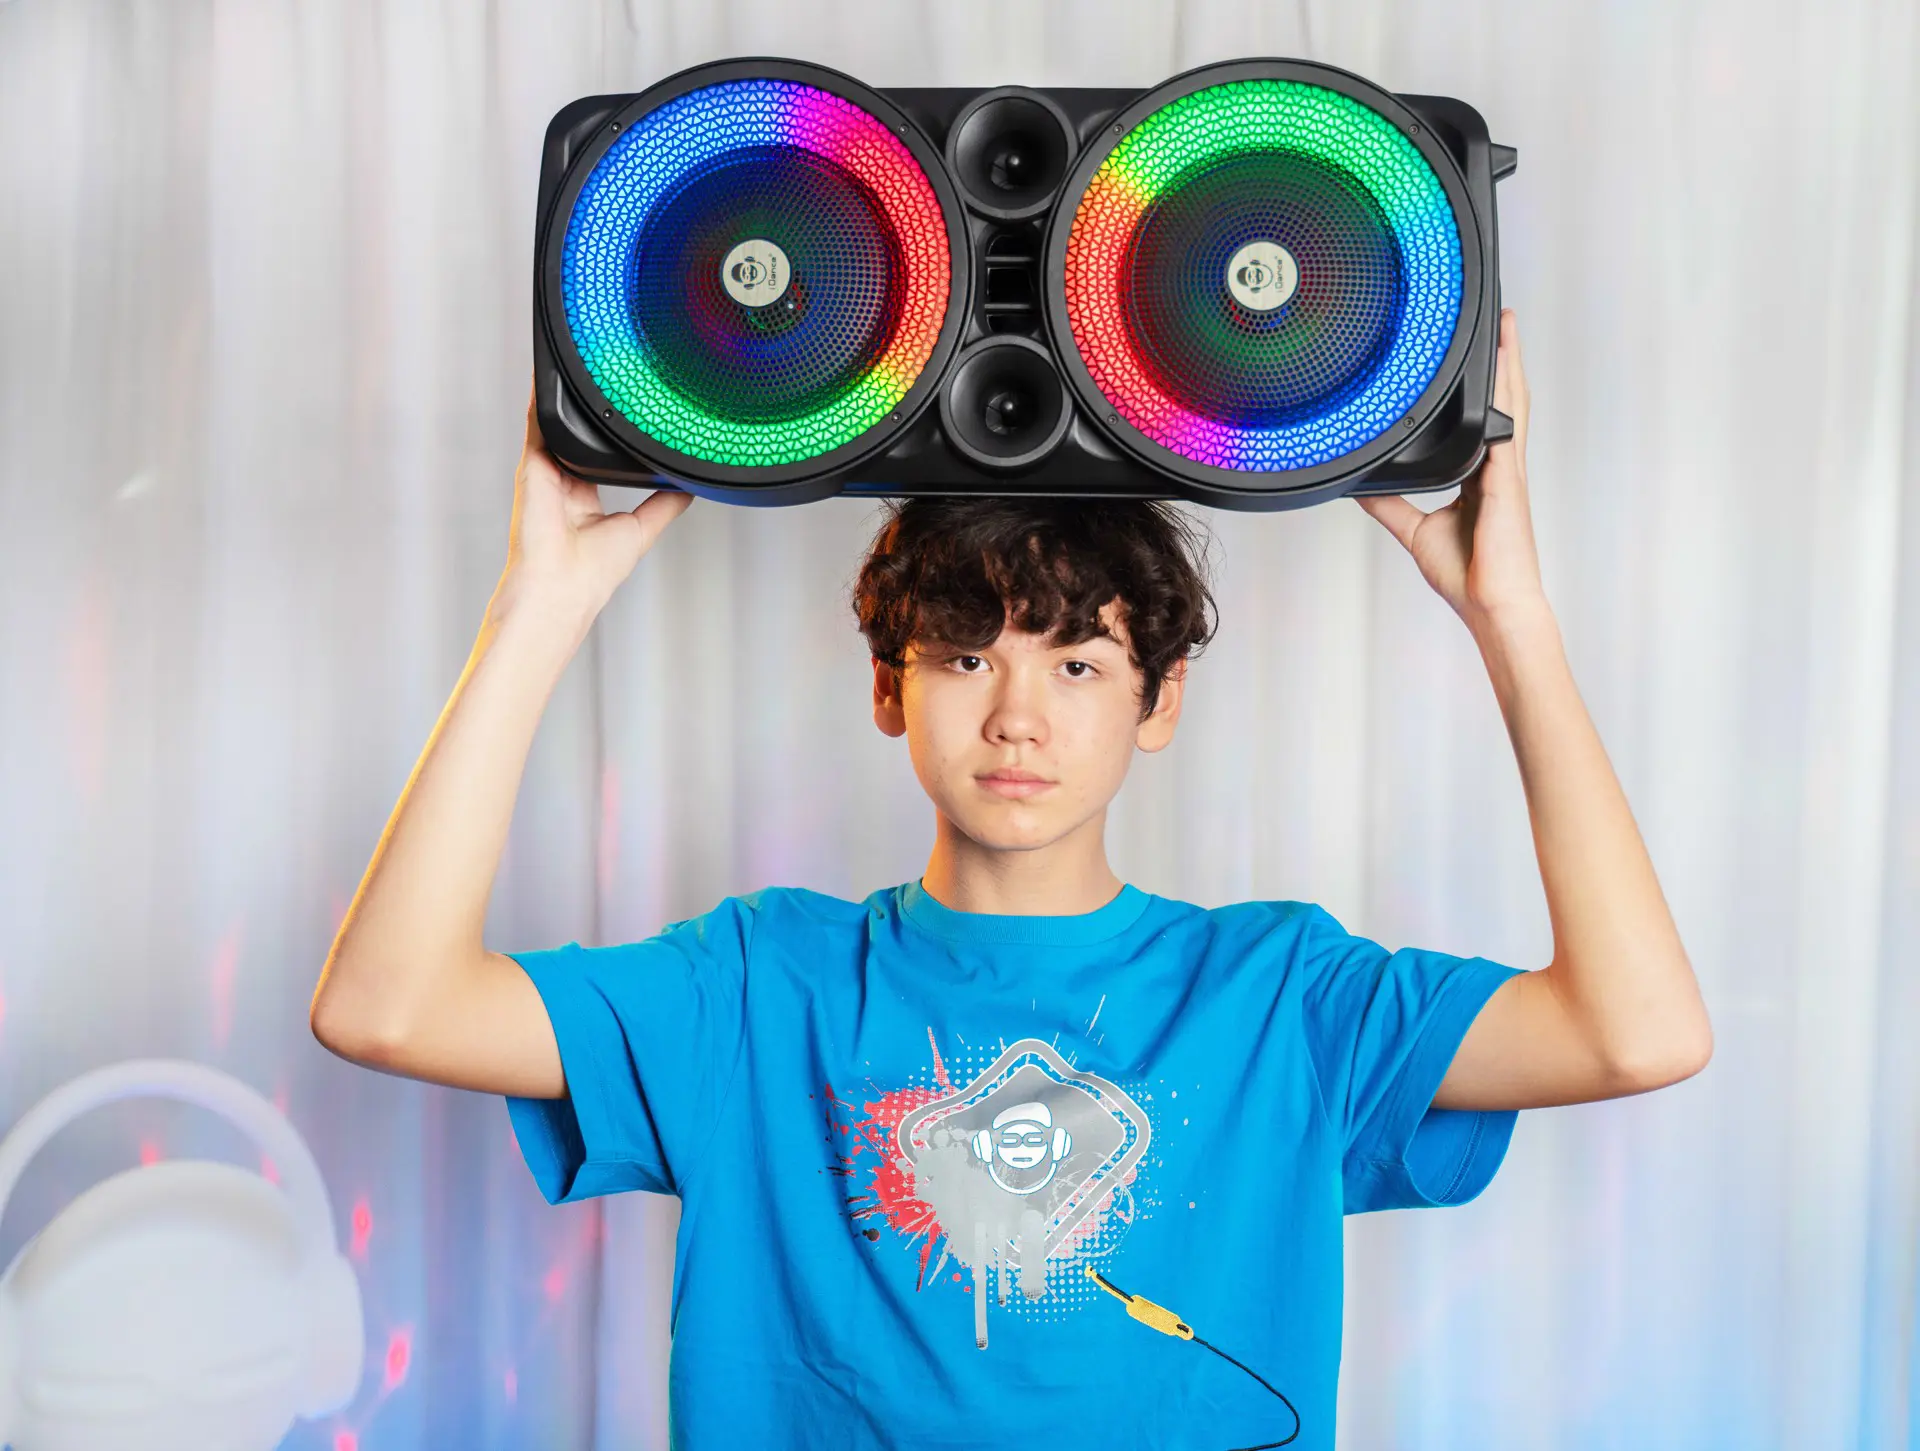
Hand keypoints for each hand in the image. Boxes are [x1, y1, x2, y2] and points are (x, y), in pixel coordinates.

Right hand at [496, 384, 691, 629]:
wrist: (559, 588)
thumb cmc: (590, 574)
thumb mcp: (641, 530)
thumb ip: (663, 506)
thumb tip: (688, 488)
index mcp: (581, 501)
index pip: (594, 458)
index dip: (608, 437)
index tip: (625, 414)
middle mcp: (560, 484)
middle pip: (573, 436)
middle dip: (587, 409)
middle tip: (604, 374)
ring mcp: (544, 473)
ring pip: (556, 422)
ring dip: (566, 395)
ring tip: (579, 357)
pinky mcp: (532, 466)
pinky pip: (539, 422)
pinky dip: (545, 396)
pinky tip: (554, 369)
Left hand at [1356, 308, 1544, 630]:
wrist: (1492, 604)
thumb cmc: (1468, 575)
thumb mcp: (1416, 531)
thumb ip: (1391, 506)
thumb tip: (1361, 486)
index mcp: (1481, 478)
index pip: (1483, 422)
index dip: (1483, 388)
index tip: (1472, 360)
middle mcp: (1499, 468)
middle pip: (1504, 402)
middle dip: (1502, 360)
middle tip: (1498, 320)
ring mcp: (1508, 472)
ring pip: (1512, 405)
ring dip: (1510, 364)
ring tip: (1506, 327)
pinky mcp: (1508, 481)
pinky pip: (1507, 430)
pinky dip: (1505, 400)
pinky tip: (1502, 373)